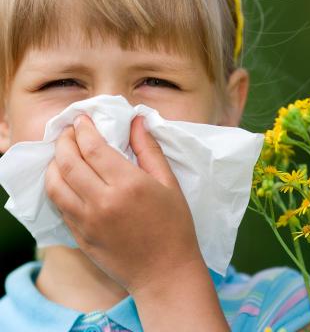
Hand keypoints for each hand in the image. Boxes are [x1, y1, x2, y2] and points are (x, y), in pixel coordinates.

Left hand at [45, 114, 202, 292]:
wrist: (165, 273)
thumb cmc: (174, 226)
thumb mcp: (169, 184)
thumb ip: (149, 150)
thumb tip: (136, 121)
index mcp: (128, 185)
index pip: (93, 148)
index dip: (83, 129)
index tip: (81, 119)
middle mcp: (102, 202)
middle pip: (68, 162)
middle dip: (64, 140)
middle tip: (68, 130)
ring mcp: (87, 222)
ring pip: (55, 184)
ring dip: (53, 162)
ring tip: (62, 152)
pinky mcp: (80, 236)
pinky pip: (59, 205)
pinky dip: (56, 186)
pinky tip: (64, 178)